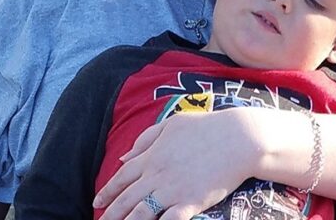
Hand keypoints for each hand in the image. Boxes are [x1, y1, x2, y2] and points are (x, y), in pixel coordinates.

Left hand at [94, 110, 261, 219]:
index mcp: (152, 155)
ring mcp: (173, 190)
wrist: (239, 138)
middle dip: (110, 213)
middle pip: (126, 199)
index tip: (97, 202)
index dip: (107, 190)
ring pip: (140, 214)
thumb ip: (146, 139)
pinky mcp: (190, 202)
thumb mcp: (172, 124)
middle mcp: (157, 174)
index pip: (122, 176)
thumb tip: (123, 156)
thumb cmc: (208, 127)